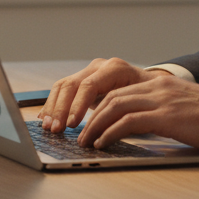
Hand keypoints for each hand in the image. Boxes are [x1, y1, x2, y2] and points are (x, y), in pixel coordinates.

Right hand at [40, 57, 160, 133]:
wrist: (153, 85)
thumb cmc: (150, 97)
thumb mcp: (143, 102)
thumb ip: (126, 112)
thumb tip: (110, 131)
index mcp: (115, 69)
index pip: (89, 86)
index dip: (77, 106)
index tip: (72, 125)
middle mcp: (99, 66)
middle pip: (71, 85)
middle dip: (61, 109)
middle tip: (55, 129)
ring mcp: (89, 71)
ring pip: (63, 86)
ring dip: (53, 108)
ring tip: (48, 127)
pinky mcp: (82, 80)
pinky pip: (62, 90)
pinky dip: (53, 104)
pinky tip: (46, 118)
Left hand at [77, 74, 198, 152]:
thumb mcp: (186, 109)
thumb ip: (165, 112)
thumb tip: (144, 128)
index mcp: (163, 85)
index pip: (120, 91)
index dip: (99, 107)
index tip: (89, 123)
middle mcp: (159, 87)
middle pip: (111, 97)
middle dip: (91, 116)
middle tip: (80, 134)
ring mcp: (162, 100)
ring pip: (115, 107)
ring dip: (95, 126)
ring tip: (85, 142)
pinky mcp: (167, 116)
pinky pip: (128, 122)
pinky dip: (110, 133)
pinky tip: (103, 144)